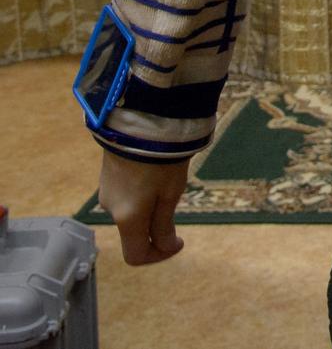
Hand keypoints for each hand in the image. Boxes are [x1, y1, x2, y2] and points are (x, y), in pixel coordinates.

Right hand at [97, 149, 189, 264]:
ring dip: (149, 207)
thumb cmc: (162, 159)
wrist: (142, 121)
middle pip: (134, 232)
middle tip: (176, 202)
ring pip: (131, 211)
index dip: (158, 256)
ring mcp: (106, 191)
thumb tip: (165, 247)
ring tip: (168, 179)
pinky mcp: (107, 176)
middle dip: (156, 227)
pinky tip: (154, 171)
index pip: (135, 255)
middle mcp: (111, 209)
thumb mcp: (170, 193)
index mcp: (127, 218)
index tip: (179, 242)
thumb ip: (164, 224)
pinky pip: (126, 194)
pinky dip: (141, 193)